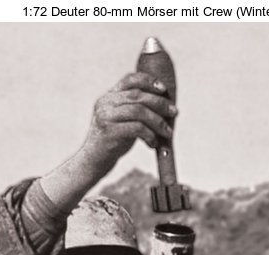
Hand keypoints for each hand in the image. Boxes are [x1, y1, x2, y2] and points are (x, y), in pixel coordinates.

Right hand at [38, 72, 176, 212]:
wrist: (94, 160)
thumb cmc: (113, 140)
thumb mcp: (122, 119)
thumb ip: (136, 108)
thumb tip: (165, 104)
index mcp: (109, 96)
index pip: (130, 79)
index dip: (148, 81)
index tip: (164, 89)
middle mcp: (106, 103)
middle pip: (138, 96)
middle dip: (160, 103)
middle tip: (174, 113)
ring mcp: (106, 117)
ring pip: (139, 111)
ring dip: (158, 121)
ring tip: (167, 132)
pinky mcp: (109, 132)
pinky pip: (137, 128)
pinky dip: (150, 135)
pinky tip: (153, 143)